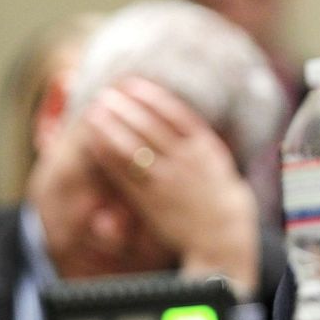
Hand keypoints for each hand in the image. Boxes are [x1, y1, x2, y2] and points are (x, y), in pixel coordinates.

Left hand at [81, 77, 260, 296]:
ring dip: (112, 127)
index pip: (176, 114)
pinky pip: (127, 172)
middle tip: (106, 93)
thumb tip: (183, 120)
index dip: (152, 97)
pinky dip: (110, 155)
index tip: (134, 83)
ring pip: (135, 146)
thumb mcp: (219, 163)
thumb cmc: (222, 199)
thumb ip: (200, 143)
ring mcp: (168, 179)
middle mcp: (187, 159)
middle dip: (127, 107)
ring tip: (95, 112)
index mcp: (207, 147)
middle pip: (150, 126)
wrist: (224, 236)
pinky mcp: (153, 199)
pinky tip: (96, 142)